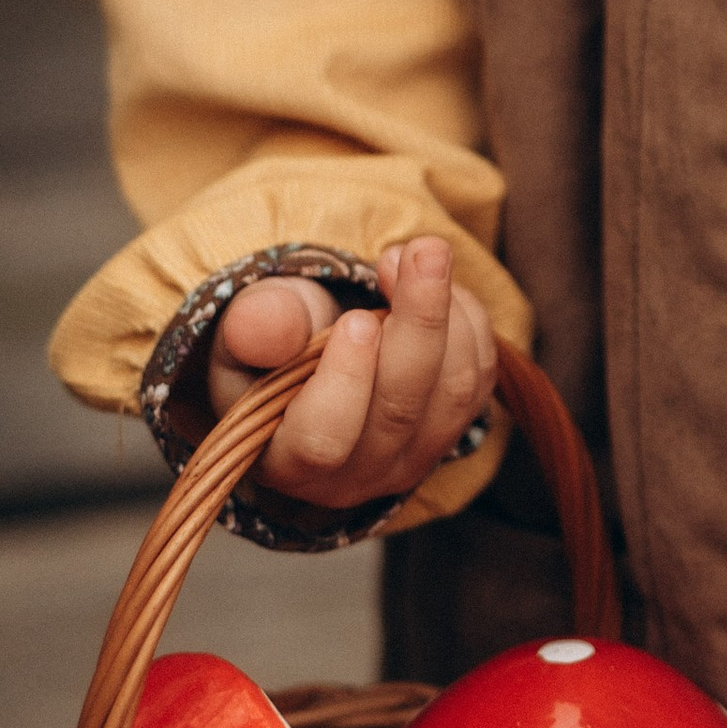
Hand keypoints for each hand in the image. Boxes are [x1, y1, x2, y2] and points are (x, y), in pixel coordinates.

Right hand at [205, 240, 497, 513]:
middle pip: (400, 408)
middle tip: (419, 252)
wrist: (312, 358)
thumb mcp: (247, 333)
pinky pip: (479, 377)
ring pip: (451, 392)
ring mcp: (410, 457)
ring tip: (420, 254)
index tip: (357, 319)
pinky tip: (441, 285)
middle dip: (419, 321)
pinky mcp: (451, 430)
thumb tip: (264, 322)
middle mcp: (355, 475)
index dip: (346, 379)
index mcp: (289, 461)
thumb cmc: (271, 350)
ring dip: (448, 312)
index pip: (323, 440)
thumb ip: (256, 327)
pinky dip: (470, 320)